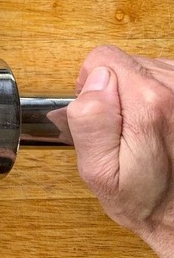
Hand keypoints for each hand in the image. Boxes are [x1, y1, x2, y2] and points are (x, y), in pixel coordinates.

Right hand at [67, 45, 173, 257]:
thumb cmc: (143, 199)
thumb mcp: (99, 171)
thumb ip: (91, 121)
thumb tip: (95, 80)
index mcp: (148, 104)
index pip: (102, 58)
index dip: (90, 87)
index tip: (100, 117)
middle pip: (125, 63)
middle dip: (115, 92)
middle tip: (121, 131)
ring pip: (146, 70)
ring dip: (138, 95)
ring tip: (142, 131)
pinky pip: (166, 80)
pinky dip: (157, 98)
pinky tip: (159, 126)